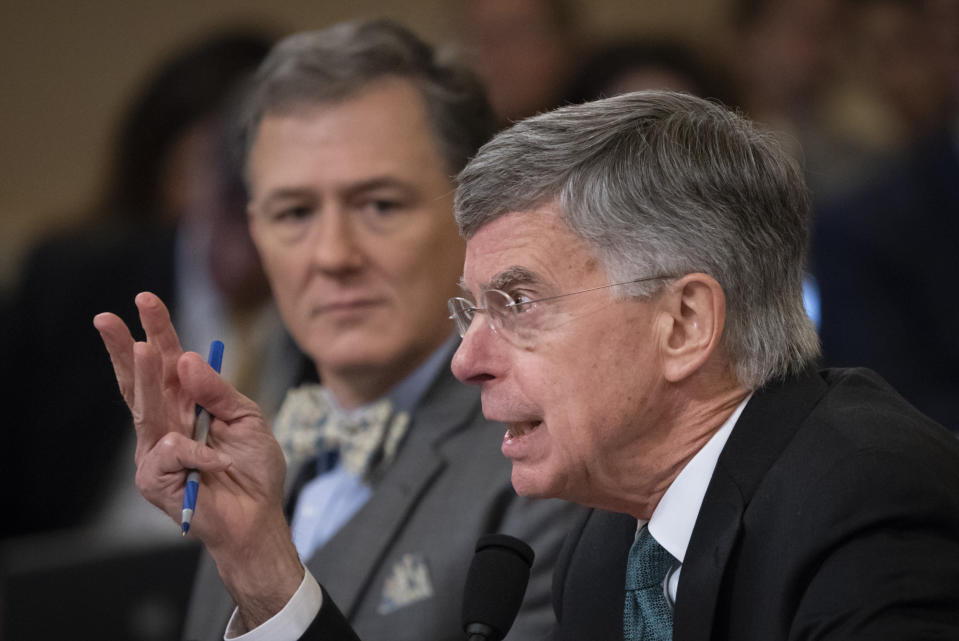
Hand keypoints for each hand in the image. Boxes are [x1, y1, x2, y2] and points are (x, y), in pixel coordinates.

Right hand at [94, 292, 302, 627]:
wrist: (259, 516)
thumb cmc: (254, 469)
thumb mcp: (246, 419)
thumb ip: (218, 391)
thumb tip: (185, 360)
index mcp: (188, 403)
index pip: (169, 361)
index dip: (157, 330)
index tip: (145, 300)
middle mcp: (166, 423)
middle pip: (139, 380)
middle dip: (124, 348)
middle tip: (109, 317)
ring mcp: (155, 451)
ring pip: (145, 409)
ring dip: (145, 378)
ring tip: (144, 350)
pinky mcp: (153, 478)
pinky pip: (171, 451)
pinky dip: (198, 452)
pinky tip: (216, 463)